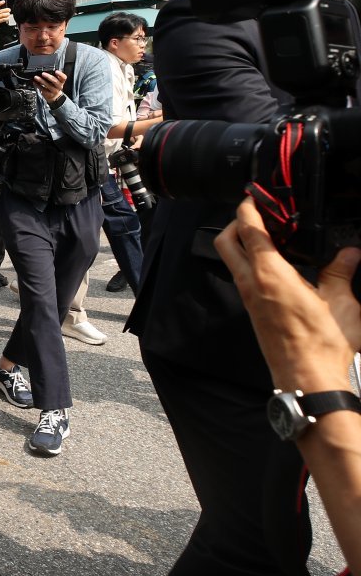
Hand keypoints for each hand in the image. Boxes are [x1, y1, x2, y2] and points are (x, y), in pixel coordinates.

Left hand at [33, 70, 65, 103]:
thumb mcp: (57, 81)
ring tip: (36, 77)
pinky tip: (35, 82)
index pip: (64, 78)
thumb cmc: (55, 87)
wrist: (55, 97)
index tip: (56, 71)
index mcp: (61, 82)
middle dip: (48, 77)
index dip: (60, 74)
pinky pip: (42, 89)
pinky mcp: (48, 94)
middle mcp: (59, 86)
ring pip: (47, 85)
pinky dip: (38, 85)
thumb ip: (54, 76)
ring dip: (41, 81)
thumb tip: (46, 70)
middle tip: (43, 73)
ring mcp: (53, 91)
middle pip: (55, 81)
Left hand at [215, 197, 360, 391]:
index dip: (248, 208)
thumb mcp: (341, 303)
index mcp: (270, 274)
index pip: (249, 231)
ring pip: (233, 260)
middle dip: (235, 222)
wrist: (307, 380)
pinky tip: (276, 264)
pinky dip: (252, 263)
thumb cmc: (322, 344)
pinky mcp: (253, 311)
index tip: (254, 196)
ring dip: (243, 243)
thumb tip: (350, 253)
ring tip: (270, 236)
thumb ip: (341, 273)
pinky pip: (244, 277)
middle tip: (257, 213)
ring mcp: (249, 298)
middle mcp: (252, 284)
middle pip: (227, 242)